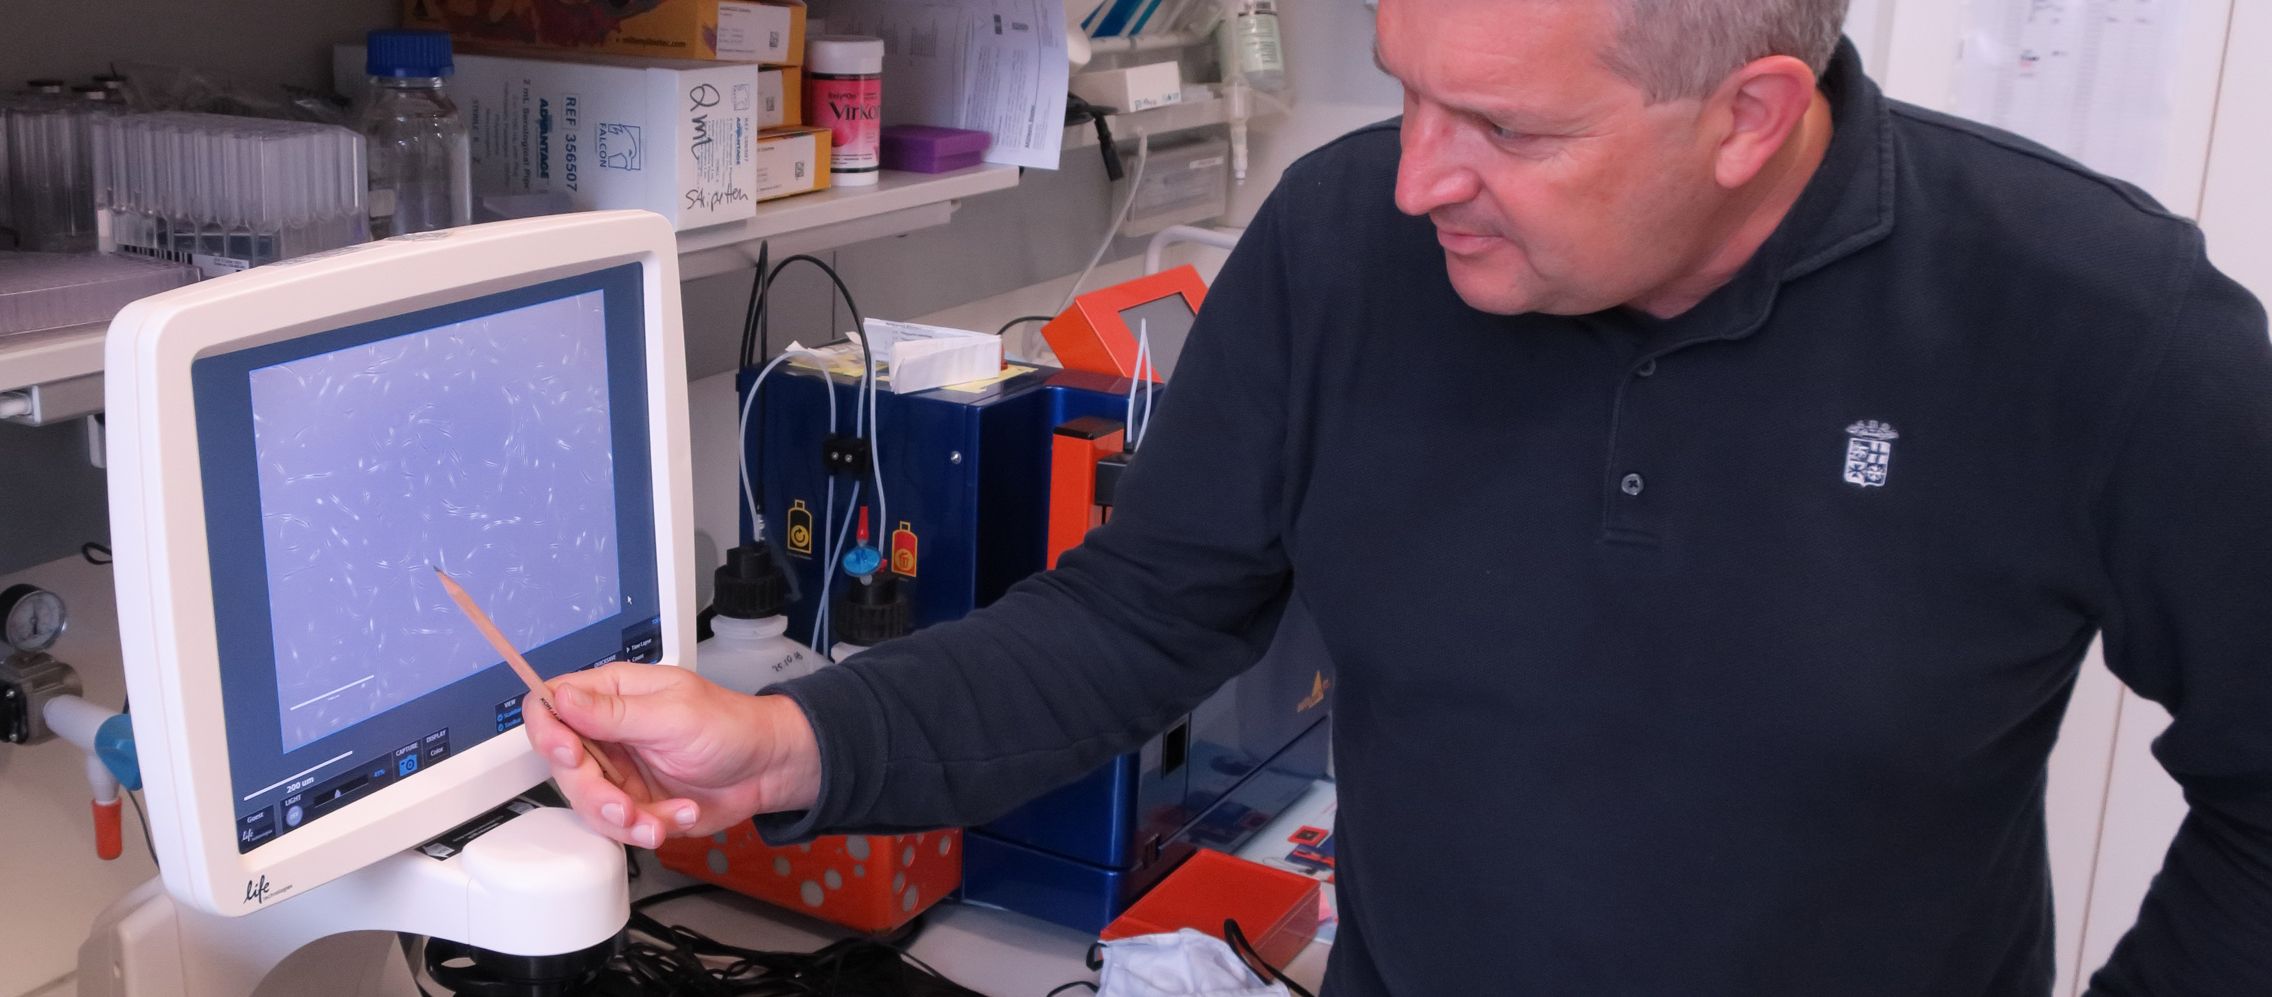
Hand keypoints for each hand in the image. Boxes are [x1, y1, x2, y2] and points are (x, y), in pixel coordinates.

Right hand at [521, 662, 822, 846]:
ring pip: (586, 803)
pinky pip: (617, 826)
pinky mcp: (633, 803)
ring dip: (622, 819)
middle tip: (623, 805)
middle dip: (592, 793)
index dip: (547, 730)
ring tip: (658, 820)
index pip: (550, 704)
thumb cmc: (730, 726)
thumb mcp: (674, 715)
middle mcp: (607, 733)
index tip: (569, 753)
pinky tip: (679, 816)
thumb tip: (562, 698)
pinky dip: (647, 828)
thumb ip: (615, 713)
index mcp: (612, 695)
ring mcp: (618, 771)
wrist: (767, 769)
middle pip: (561, 766)